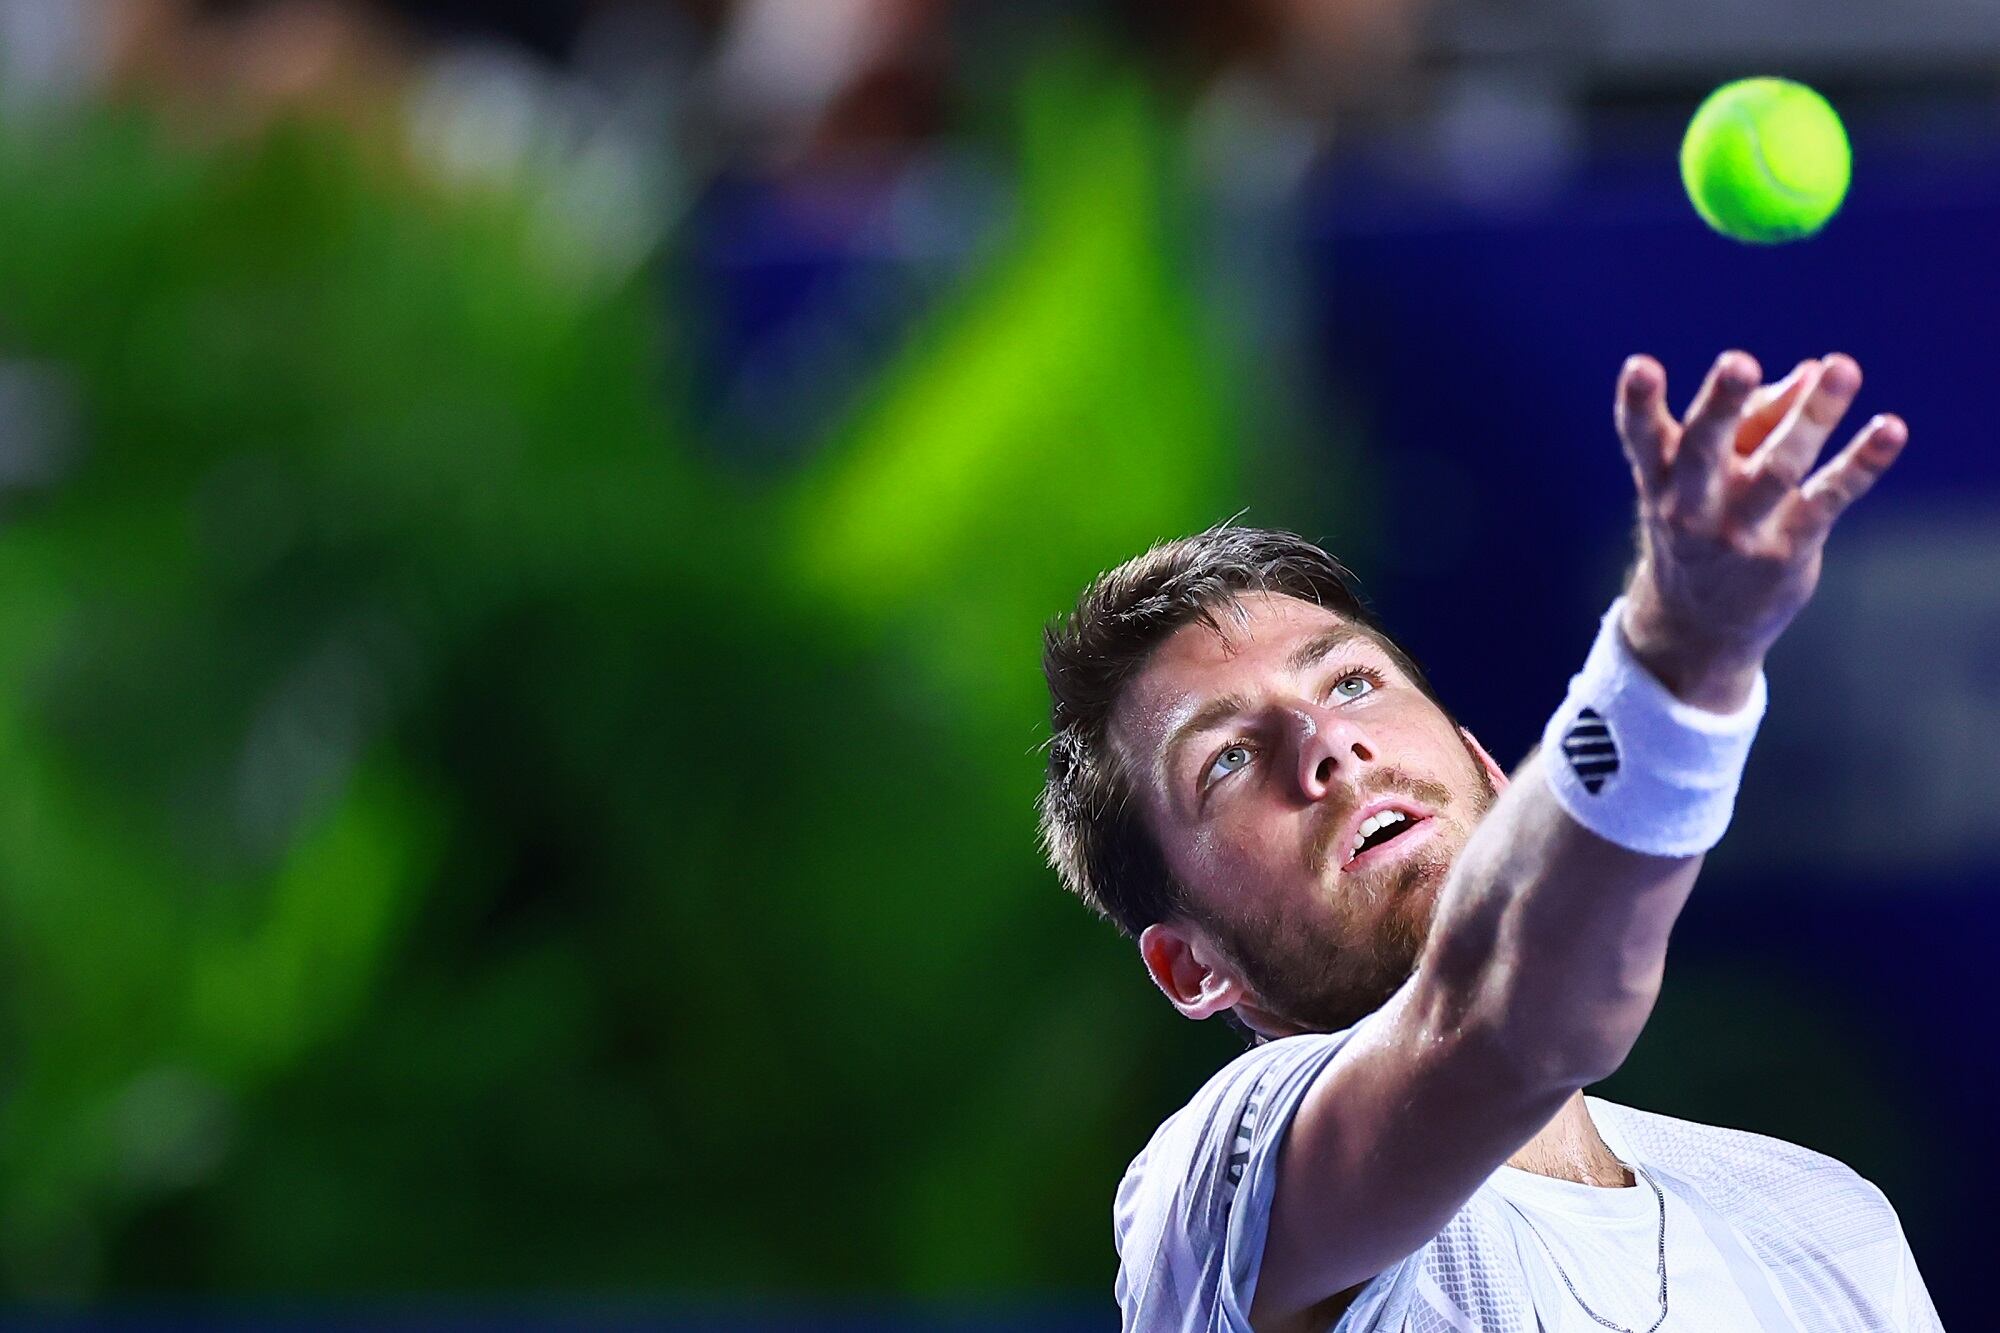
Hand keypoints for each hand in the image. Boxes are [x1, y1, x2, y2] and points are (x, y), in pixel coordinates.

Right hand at [1612, 350, 1908, 709]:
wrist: (1697, 626)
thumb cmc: (1702, 525)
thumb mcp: (1706, 475)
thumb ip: (1755, 417)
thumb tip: (1812, 370)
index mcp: (1660, 478)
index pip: (1642, 436)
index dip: (1638, 403)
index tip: (1640, 366)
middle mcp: (1690, 505)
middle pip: (1704, 449)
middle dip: (1721, 404)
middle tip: (1737, 361)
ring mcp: (1738, 531)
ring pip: (1777, 467)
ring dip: (1812, 417)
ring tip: (1842, 368)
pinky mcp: (1787, 549)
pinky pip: (1828, 499)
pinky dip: (1861, 464)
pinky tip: (1890, 430)